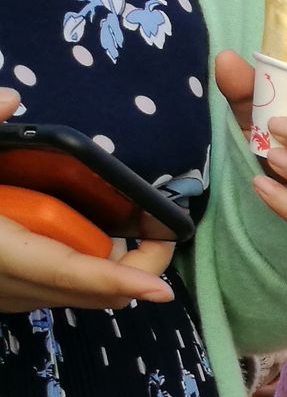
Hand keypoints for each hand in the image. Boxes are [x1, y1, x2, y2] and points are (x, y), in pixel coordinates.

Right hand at [0, 91, 176, 311]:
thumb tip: (9, 98)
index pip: (69, 274)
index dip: (119, 280)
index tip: (162, 286)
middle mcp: (8, 284)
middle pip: (91, 295)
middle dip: (136, 272)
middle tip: (160, 232)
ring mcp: (7, 297)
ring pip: (81, 298)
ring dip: (114, 274)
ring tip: (132, 232)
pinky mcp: (7, 297)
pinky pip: (61, 291)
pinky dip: (87, 273)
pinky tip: (91, 238)